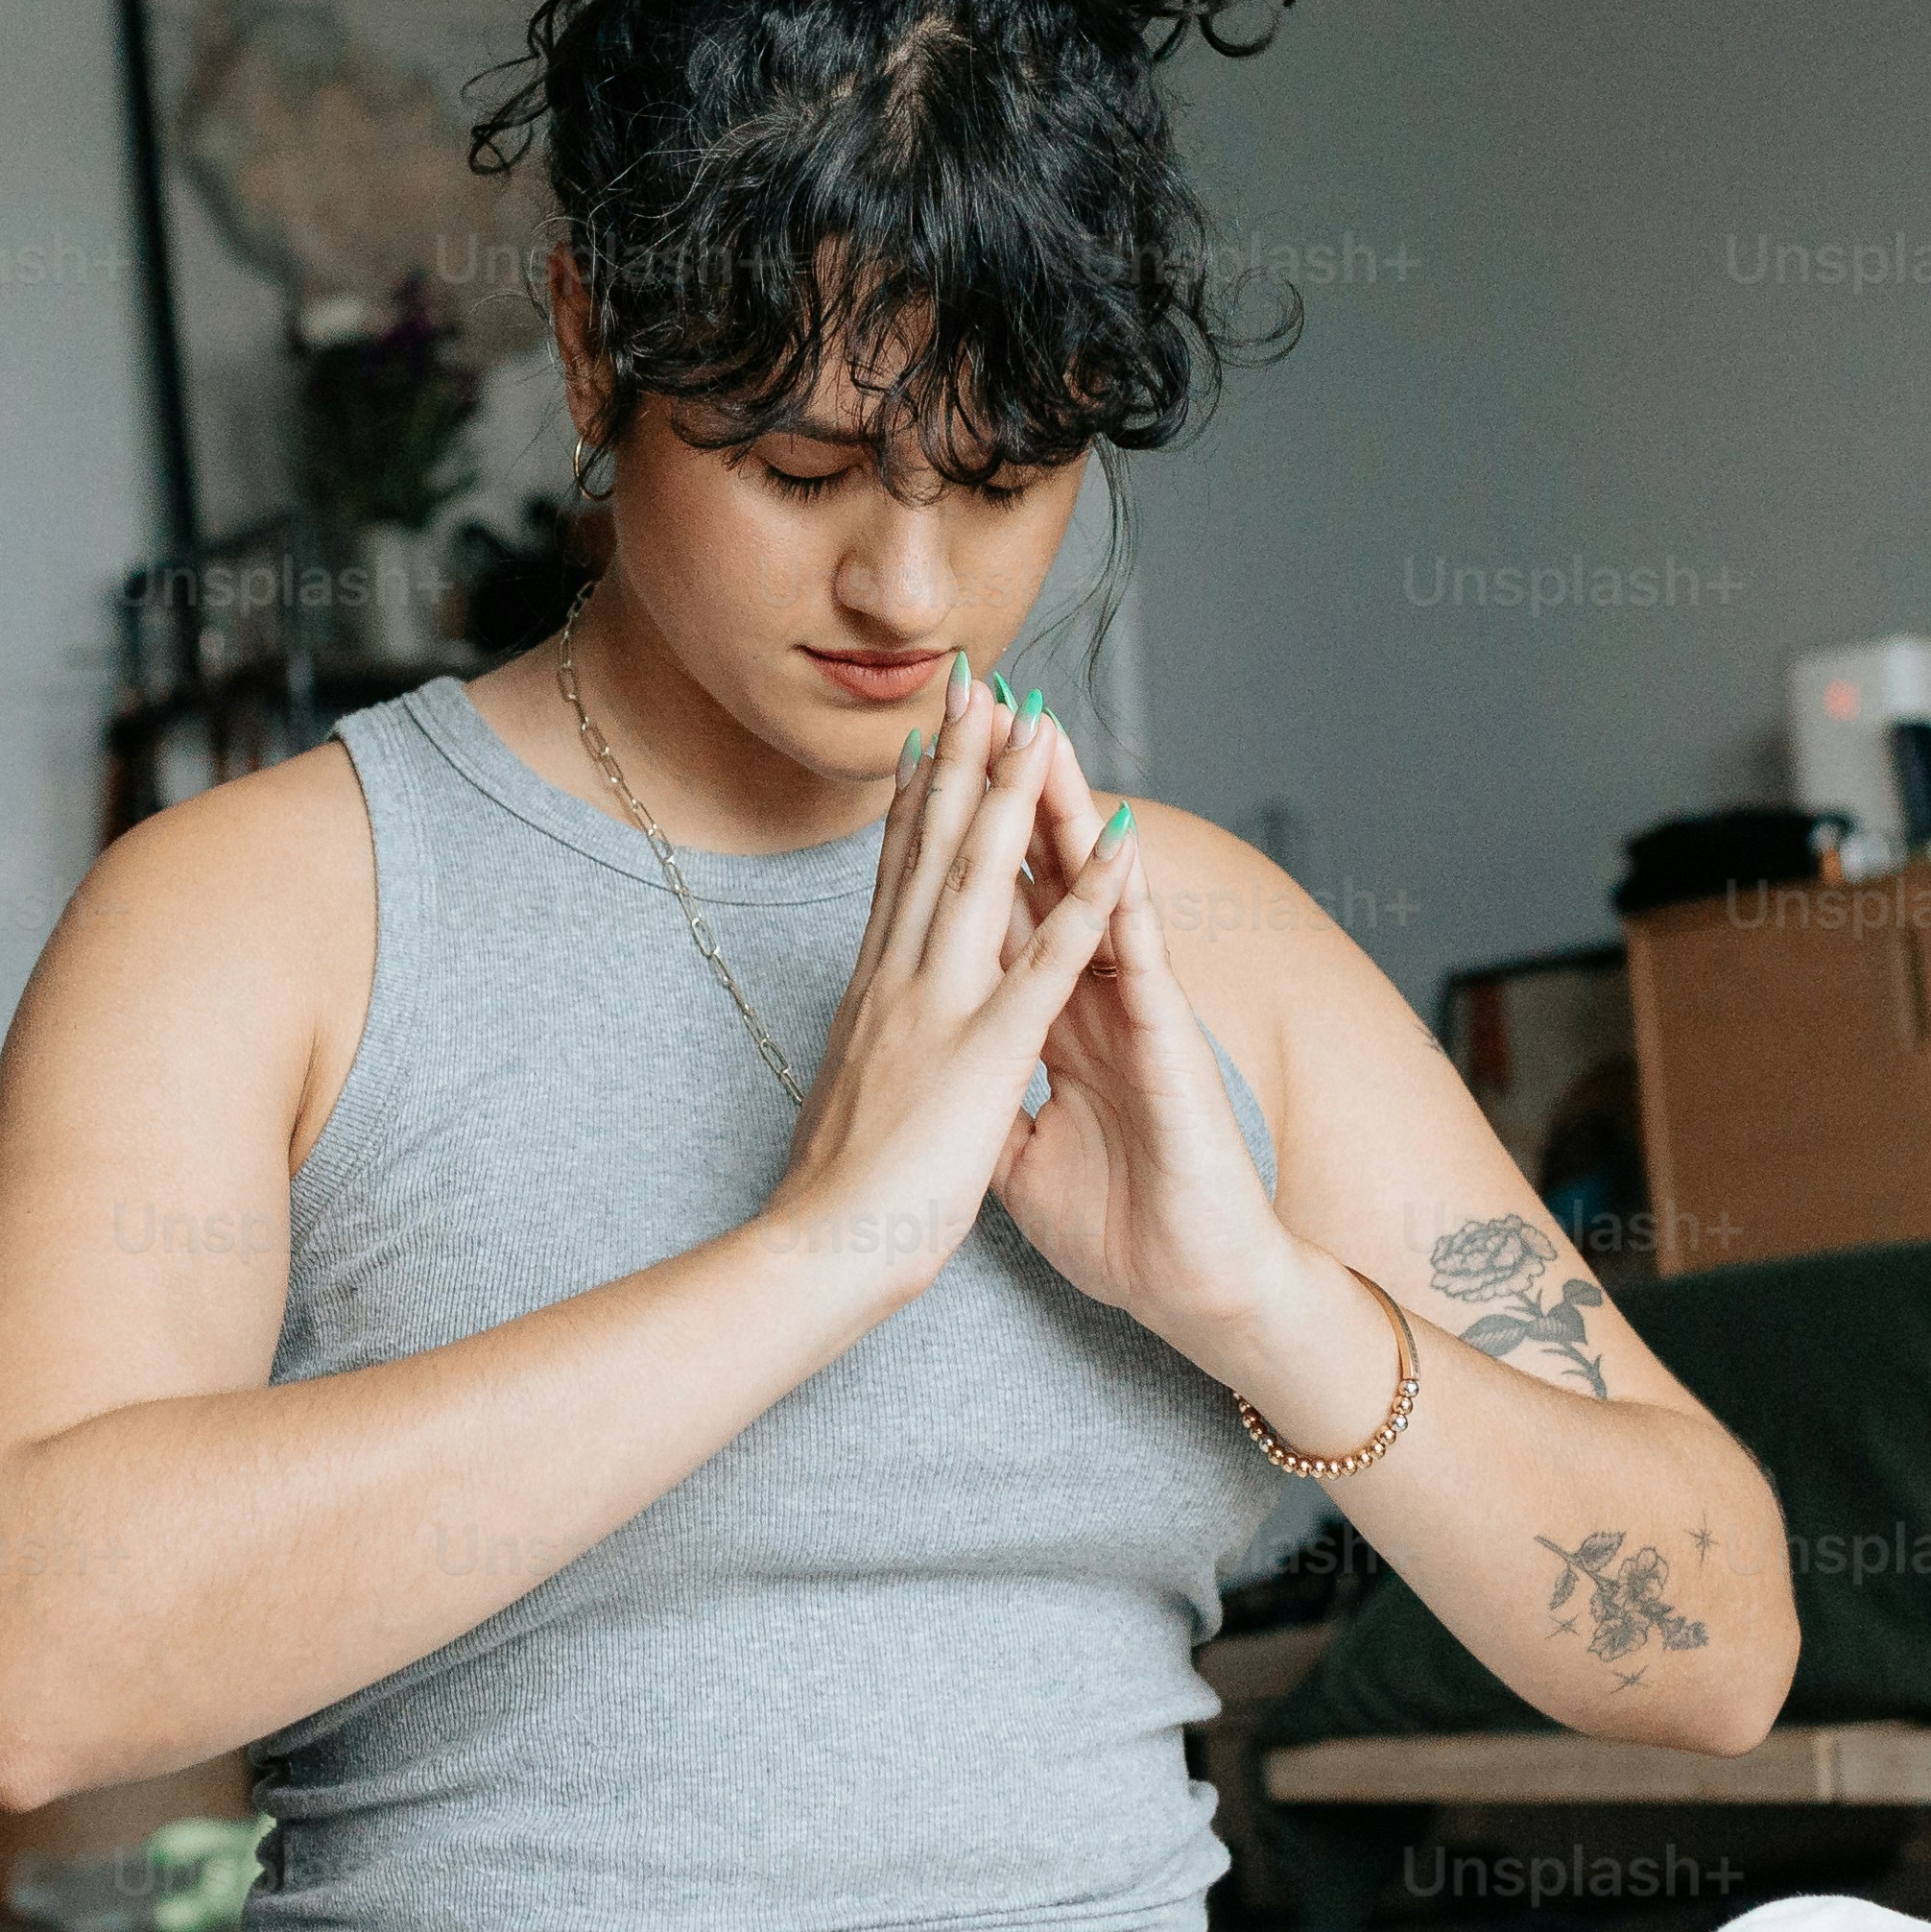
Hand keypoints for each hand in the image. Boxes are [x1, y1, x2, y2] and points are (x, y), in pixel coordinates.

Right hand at [760, 669, 1138, 1306]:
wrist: (813, 1252)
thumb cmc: (828, 1197)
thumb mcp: (847, 1098)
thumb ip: (867, 1051)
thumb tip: (863, 1031)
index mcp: (870, 993)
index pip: (895, 875)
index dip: (912, 798)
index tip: (926, 736)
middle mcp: (897, 979)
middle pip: (930, 846)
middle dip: (958, 756)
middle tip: (976, 680)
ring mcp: (940, 1008)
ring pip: (982, 876)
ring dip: (1015, 792)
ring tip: (1040, 721)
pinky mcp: (986, 1052)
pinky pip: (1049, 962)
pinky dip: (1089, 899)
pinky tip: (1117, 848)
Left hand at [993, 716, 1328, 1373]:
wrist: (1187, 1285)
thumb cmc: (1119, 1223)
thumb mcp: (1019, 1155)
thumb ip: (991, 1101)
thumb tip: (943, 1083)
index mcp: (1042, 1024)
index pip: (995, 910)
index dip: (960, 841)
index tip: (922, 769)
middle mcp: (1087, 1003)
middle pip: (1038, 876)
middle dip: (1007, 790)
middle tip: (979, 703)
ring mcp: (1131, 1016)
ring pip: (1096, 895)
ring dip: (1070, 813)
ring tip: (1046, 733)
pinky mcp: (1167, 1047)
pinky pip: (1144, 961)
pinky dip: (1128, 901)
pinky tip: (1120, 843)